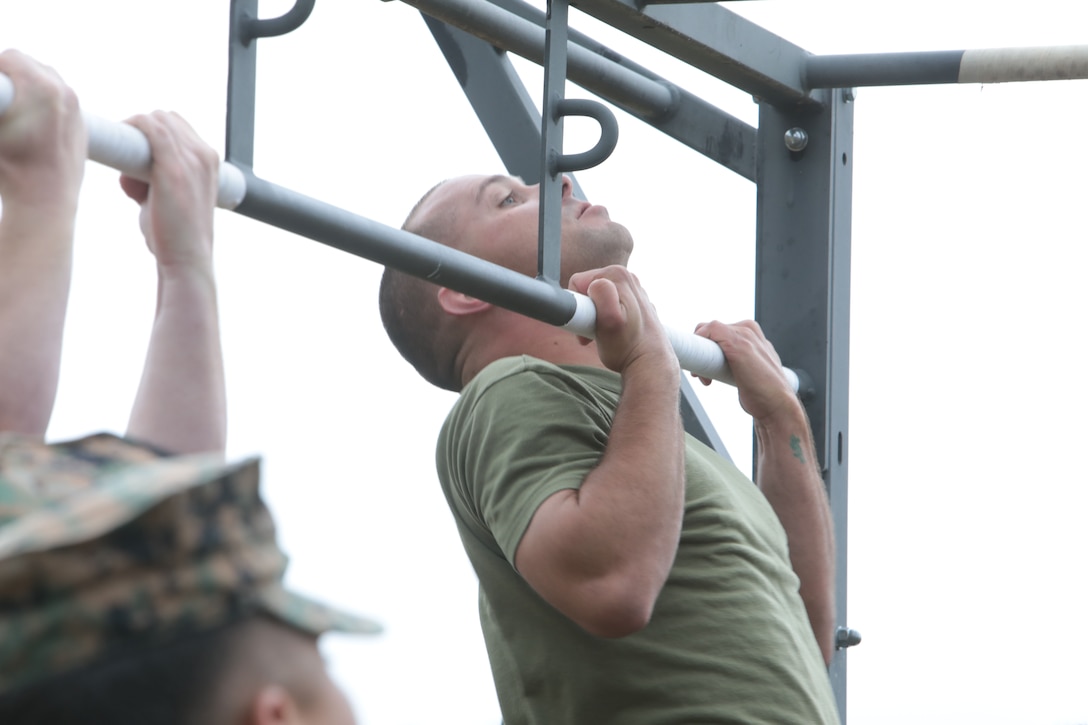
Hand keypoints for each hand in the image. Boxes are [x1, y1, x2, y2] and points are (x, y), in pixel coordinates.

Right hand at [0, 49, 84, 206]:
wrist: (45, 200)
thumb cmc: (9, 167)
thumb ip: (0, 99)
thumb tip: (4, 102)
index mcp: (41, 87)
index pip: (11, 57)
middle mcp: (65, 93)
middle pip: (31, 64)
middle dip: (12, 74)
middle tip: (1, 96)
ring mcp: (77, 109)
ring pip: (48, 80)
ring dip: (28, 85)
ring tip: (14, 107)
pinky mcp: (82, 124)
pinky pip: (60, 99)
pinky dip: (44, 100)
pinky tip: (29, 119)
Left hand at [118, 111, 217, 271]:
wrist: (185, 259)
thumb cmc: (174, 235)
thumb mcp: (171, 200)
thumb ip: (154, 181)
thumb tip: (129, 175)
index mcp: (209, 162)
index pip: (179, 126)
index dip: (154, 134)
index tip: (136, 154)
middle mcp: (204, 156)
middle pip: (165, 118)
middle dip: (142, 132)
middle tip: (127, 160)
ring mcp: (191, 160)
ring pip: (155, 120)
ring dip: (134, 133)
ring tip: (125, 165)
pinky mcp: (173, 167)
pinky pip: (149, 127)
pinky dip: (131, 128)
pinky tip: (120, 148)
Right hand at [568, 265, 675, 376]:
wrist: (650, 364)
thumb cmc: (627, 347)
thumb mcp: (609, 319)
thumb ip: (602, 293)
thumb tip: (595, 284)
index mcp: (619, 275)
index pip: (579, 283)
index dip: (579, 306)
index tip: (589, 326)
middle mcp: (629, 278)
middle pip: (589, 290)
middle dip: (587, 311)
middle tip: (595, 333)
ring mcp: (635, 291)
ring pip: (599, 299)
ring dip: (596, 317)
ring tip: (607, 335)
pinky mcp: (637, 304)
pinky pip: (612, 306)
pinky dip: (609, 319)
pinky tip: (617, 333)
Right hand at [693, 320, 796, 422]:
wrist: (775, 407)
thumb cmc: (763, 385)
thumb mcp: (740, 349)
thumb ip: (721, 332)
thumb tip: (702, 329)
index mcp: (748, 328)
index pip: (712, 327)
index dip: (700, 343)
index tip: (697, 361)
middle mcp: (747, 335)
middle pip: (711, 338)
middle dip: (702, 355)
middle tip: (702, 374)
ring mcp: (745, 349)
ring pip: (713, 350)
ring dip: (706, 364)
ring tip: (709, 379)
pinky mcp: (742, 363)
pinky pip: (719, 359)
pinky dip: (712, 369)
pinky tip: (715, 379)